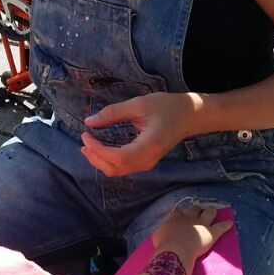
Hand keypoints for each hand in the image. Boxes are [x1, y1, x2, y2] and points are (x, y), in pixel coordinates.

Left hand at [79, 92, 198, 176]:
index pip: (117, 157)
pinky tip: (100, 149)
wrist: (189, 117)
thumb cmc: (167, 107)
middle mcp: (147, 160)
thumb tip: (89, 121)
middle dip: (94, 157)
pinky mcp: (145, 162)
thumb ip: (113, 112)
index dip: (97, 149)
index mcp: (149, 146)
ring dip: (99, 160)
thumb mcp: (139, 104)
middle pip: (114, 168)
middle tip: (84, 139)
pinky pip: (122, 167)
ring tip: (87, 145)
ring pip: (117, 171)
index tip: (86, 135)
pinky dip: (107, 160)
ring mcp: (147, 163)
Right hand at [150, 204, 232, 263]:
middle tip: (197, 211)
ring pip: (209, 212)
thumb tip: (163, 233)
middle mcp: (190, 218)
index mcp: (176, 219)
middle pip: (195, 209)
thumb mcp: (158, 236)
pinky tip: (230, 223)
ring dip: (211, 212)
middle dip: (196, 209)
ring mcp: (202, 224)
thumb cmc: (164, 245)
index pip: (178, 211)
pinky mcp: (212, 233)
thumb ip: (162, 231)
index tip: (179, 213)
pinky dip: (226, 225)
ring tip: (212, 211)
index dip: (179, 212)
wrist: (176, 250)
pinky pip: (221, 227)